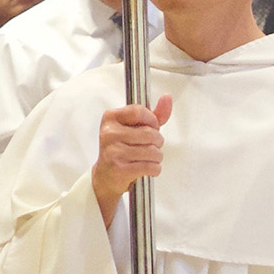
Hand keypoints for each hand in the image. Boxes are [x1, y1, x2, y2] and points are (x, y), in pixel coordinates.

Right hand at [91, 96, 172, 214]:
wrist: (106, 176)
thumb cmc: (122, 148)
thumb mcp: (135, 128)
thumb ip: (154, 114)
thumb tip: (167, 98)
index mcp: (110, 118)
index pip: (138, 111)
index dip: (151, 120)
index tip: (151, 127)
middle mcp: (109, 133)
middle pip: (150, 133)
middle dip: (157, 142)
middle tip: (150, 146)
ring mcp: (113, 151)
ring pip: (152, 152)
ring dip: (157, 157)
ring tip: (149, 158)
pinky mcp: (119, 169)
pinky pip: (150, 167)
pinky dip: (155, 169)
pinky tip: (148, 168)